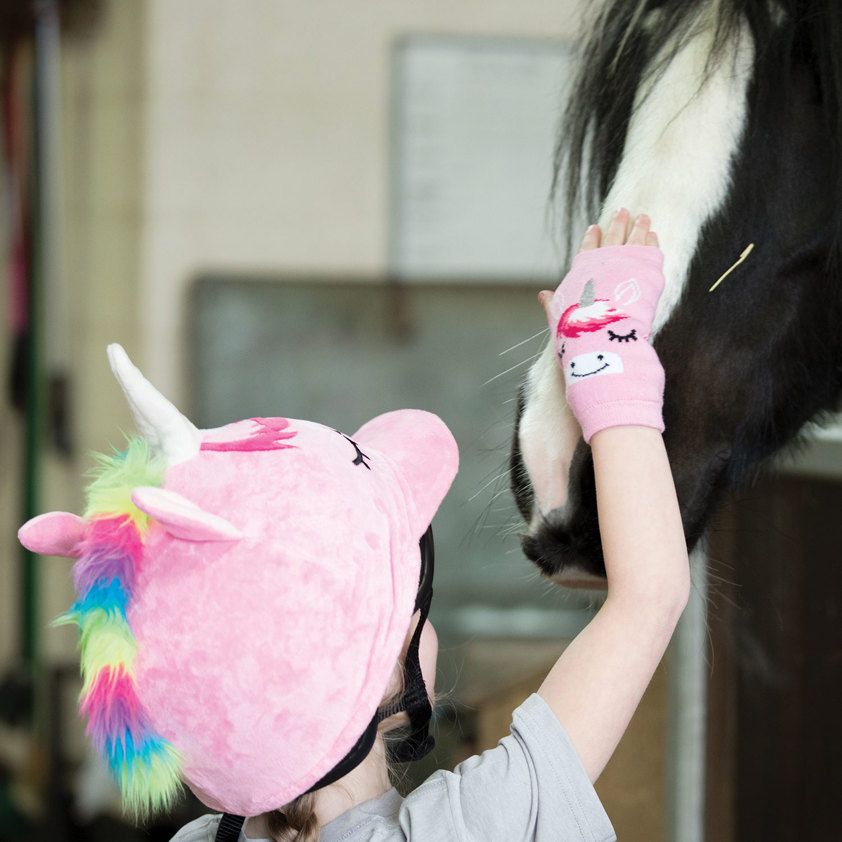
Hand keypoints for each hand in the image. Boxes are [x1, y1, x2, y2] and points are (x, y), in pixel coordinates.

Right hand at [539, 209, 665, 442]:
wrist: (602, 341)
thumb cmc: (577, 336)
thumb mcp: (558, 319)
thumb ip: (553, 304)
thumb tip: (543, 295)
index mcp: (581, 272)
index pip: (587, 249)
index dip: (592, 238)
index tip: (595, 227)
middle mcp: (602, 264)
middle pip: (612, 237)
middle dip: (618, 223)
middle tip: (623, 211)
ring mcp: (626, 265)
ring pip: (633, 238)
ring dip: (638, 226)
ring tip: (643, 217)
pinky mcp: (646, 271)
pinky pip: (651, 250)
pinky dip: (652, 240)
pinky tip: (654, 234)